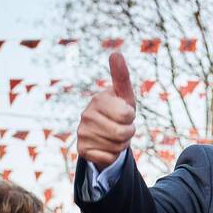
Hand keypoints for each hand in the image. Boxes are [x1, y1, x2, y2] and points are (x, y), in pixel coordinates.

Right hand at [77, 52, 136, 166]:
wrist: (104, 133)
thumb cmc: (118, 110)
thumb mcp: (124, 95)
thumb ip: (121, 76)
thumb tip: (116, 53)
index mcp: (98, 99)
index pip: (127, 115)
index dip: (130, 117)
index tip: (124, 113)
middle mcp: (86, 115)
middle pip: (123, 133)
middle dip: (128, 133)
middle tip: (121, 127)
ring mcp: (82, 133)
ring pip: (117, 147)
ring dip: (121, 144)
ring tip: (114, 136)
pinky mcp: (82, 150)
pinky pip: (109, 158)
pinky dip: (112, 155)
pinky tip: (106, 147)